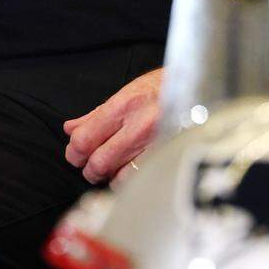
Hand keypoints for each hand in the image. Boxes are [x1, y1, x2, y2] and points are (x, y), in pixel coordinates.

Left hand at [62, 68, 163, 185]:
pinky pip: (140, 181)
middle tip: (90, 166)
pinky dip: (129, 181)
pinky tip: (129, 172)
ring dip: (110, 177)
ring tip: (112, 169)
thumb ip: (95, 115)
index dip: (74, 152)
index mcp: (124, 106)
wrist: (197, 87)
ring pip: (118, 177)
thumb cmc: (160, 88)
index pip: (85, 139)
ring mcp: (156, 145)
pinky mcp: (169, 158)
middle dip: (89, 169)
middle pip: (99, 163)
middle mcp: (139, 126)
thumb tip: (70, 129)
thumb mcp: (125, 93)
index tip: (75, 153)